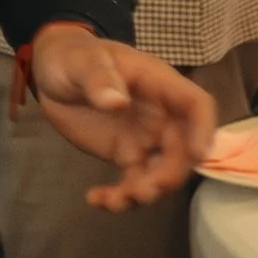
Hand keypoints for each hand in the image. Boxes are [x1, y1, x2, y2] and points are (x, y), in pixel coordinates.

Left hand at [27, 23, 217, 210]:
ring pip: (161, 173)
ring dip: (145, 192)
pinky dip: (120, 196)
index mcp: (159, 85)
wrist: (52, 72)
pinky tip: (96, 200)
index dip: (204, 130)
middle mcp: (160, 115)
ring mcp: (145, 138)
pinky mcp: (126, 155)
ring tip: (115, 201)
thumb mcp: (80, 60)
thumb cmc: (73, 56)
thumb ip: (98, 78)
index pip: (196, 105)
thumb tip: (116, 102)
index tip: (198, 155)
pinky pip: (133, 182)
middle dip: (170, 175)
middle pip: (183, 150)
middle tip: (143, 189)